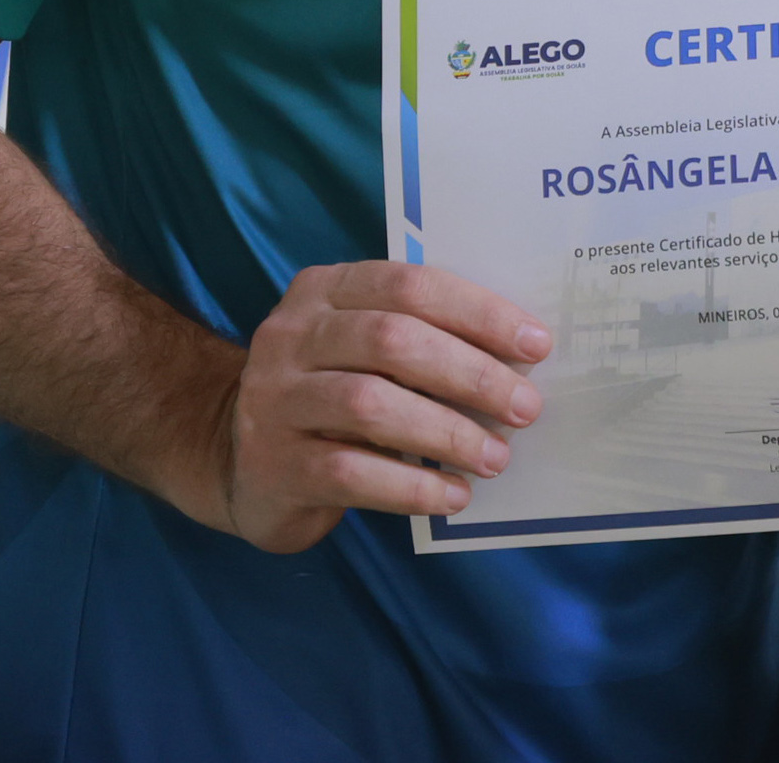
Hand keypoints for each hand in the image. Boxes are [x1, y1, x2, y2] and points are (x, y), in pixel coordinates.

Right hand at [215, 260, 549, 553]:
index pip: (409, 284)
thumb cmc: (332, 395)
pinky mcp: (273, 464)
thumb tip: (520, 359)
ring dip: (446, 433)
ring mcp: (273, 399)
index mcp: (324, 290)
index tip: (535, 345)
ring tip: (496, 457)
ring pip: (370, 405)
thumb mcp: (362, 348)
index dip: (478, 312)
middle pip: (392, 340)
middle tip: (524, 408)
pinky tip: (452, 494)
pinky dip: (412, 486)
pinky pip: (352, 473)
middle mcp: (290, 335)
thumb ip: (421, 337)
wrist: (243, 461)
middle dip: (471, 374)